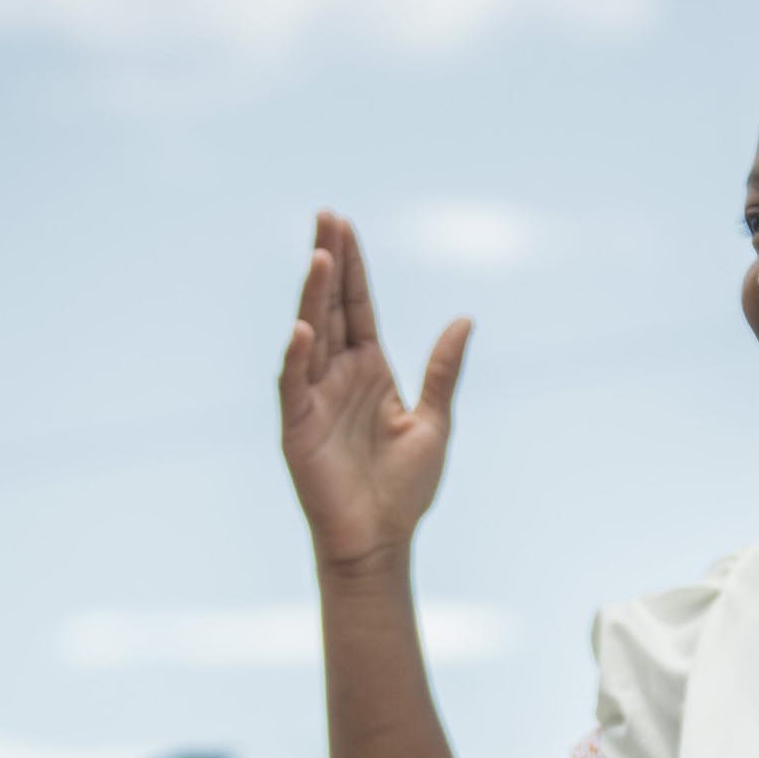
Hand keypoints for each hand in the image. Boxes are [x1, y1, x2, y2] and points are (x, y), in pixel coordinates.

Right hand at [280, 212, 471, 568]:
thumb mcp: (434, 422)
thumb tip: (464, 320)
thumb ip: (443, 371)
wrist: (381, 541)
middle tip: (325, 216)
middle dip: (329, 262)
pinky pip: (294, 384)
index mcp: (370, 370)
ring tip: (321, 256)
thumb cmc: (404, 489)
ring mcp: (314, 398)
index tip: (344, 223)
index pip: (358, 307)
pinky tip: (303, 328)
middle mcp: (338, 375)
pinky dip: (297, 357)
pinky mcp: (296, 427)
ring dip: (313, 296)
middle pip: (330, 307)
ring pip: (310, 335)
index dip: (354, 267)